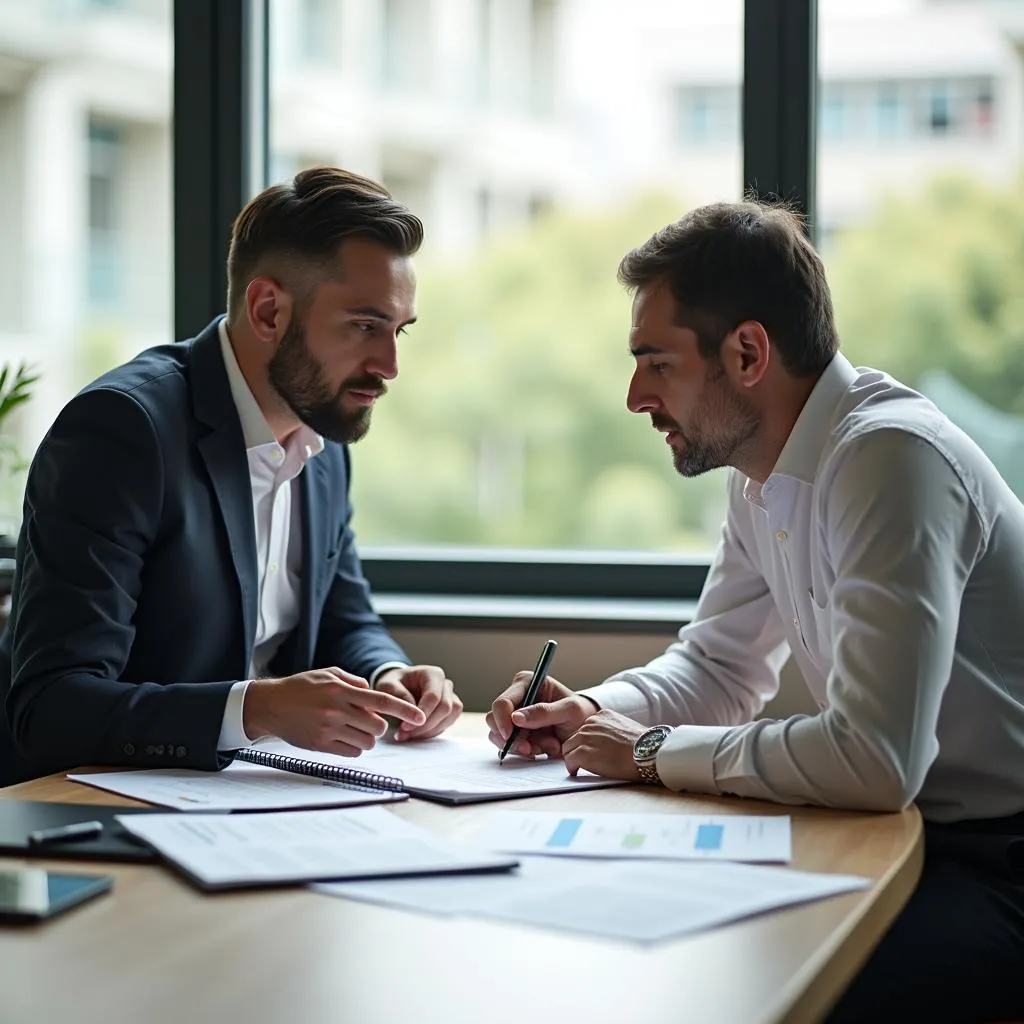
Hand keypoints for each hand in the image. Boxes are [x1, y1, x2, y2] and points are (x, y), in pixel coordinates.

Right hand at [242, 667, 425, 756]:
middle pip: (378, 726)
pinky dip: (354, 747)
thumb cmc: (301, 687)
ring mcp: (329, 729)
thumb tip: (373, 692)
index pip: (382, 701)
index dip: (405, 710)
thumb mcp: (328, 674)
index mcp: (342, 690)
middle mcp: (337, 710)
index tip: (421, 716)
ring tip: (353, 729)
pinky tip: (344, 738)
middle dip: (378, 725)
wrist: (271, 705)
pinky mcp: (321, 745)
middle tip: (367, 720)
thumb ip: (354, 682)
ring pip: (367, 742)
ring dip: (367, 737)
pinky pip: (352, 752)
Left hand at [373, 665, 462, 740]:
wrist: (395, 688)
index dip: (422, 714)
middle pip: (445, 708)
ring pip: (449, 717)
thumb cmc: (392, 685)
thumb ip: (400, 697)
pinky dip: (432, 732)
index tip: (405, 727)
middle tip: (404, 734)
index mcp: (432, 674)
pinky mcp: (449, 711)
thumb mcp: (387, 686)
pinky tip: (416, 734)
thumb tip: (417, 716)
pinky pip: (447, 724)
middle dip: (425, 725)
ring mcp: (450, 697)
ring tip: (408, 735)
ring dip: (430, 731)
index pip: (434, 696)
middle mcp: (445, 684)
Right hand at [485, 672, 597, 759]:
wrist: (586, 730)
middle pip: (495, 720)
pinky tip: (545, 748)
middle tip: (531, 748)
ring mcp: (515, 717)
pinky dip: (527, 751)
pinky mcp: (517, 734)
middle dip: (512, 738)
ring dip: (523, 747)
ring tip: (548, 745)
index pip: (503, 702)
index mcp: (526, 683)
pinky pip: (510, 747)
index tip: (511, 736)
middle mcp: (517, 698)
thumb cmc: (581, 713)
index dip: (503, 721)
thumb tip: (516, 718)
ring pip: (500, 736)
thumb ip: (544, 712)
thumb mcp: (570, 710)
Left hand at [562, 710, 646, 780]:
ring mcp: (586, 738)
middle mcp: (590, 724)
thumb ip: (611, 730)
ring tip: (578, 767)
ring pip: (568, 749)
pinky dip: (572, 768)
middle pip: (573, 738)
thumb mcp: (625, 727)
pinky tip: (577, 772)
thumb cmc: (643, 745)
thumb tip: (605, 742)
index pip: (584, 728)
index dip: (585, 742)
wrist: (648, 753)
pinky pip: (569, 761)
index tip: (588, 750)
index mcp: (601, 715)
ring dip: (573, 759)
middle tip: (580, 761)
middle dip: (576, 750)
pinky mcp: (584, 753)